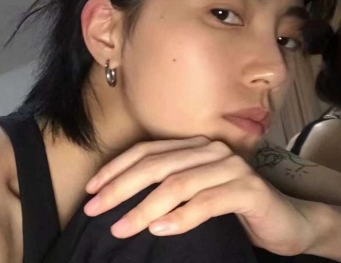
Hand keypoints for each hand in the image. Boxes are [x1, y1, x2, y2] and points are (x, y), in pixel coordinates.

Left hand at [84, 136, 315, 255]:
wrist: (283, 219)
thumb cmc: (230, 206)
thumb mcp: (193, 191)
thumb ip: (166, 186)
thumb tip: (119, 198)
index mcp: (193, 146)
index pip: (146, 151)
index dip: (116, 168)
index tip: (92, 189)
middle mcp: (210, 150)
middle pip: (156, 165)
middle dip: (120, 187)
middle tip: (95, 209)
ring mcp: (230, 167)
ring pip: (177, 184)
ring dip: (144, 208)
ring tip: (120, 228)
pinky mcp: (247, 189)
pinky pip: (207, 202)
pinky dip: (180, 217)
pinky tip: (159, 230)